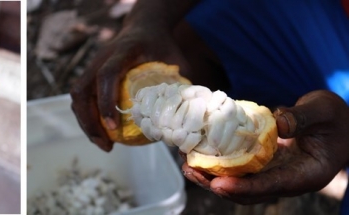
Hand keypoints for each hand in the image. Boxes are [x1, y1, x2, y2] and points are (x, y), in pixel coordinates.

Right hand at [70, 24, 188, 151]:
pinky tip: (102, 133)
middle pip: (82, 91)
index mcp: (123, 51)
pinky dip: (88, 117)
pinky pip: (81, 97)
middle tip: (106, 145)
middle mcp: (101, 57)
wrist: (144, 27)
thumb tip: (185, 120)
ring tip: (103, 144)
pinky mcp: (90, 73)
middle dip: (90, 122)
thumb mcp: (177, 60)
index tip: (113, 128)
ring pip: (78, 96)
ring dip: (86, 123)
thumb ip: (180, 86)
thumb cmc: (162, 46)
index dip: (106, 102)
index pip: (107, 75)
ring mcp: (92, 65)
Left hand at [183, 90, 348, 203]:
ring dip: (212, 177)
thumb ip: (302, 117)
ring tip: (187, 165)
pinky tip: (198, 153)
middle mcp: (287, 181)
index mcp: (306, 175)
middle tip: (191, 171)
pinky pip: (239, 170)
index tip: (219, 184)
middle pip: (249, 192)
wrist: (340, 125)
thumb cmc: (335, 117)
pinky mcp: (264, 165)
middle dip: (218, 185)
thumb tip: (278, 123)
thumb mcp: (323, 109)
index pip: (272, 186)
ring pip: (240, 184)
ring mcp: (274, 174)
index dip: (244, 187)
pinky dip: (219, 165)